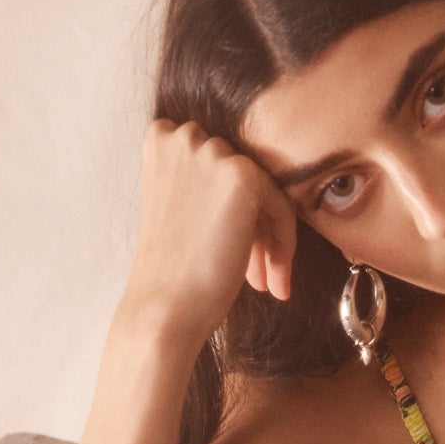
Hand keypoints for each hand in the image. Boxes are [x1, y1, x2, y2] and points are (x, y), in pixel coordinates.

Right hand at [123, 118, 298, 345]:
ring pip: (266, 192)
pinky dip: (284, 244)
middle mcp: (183, 136)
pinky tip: (275, 282)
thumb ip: (204, 182)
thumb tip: (254, 184)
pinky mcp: (242, 175)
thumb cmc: (168, 269)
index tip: (236, 248)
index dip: (229, 208)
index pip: (217, 162)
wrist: (162, 307)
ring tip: (266, 282)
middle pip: (242, 176)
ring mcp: (212, 152)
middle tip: (255, 271)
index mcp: (160, 139)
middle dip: (252, 225)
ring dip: (268, 239)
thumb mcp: (177, 207)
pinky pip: (283, 207)